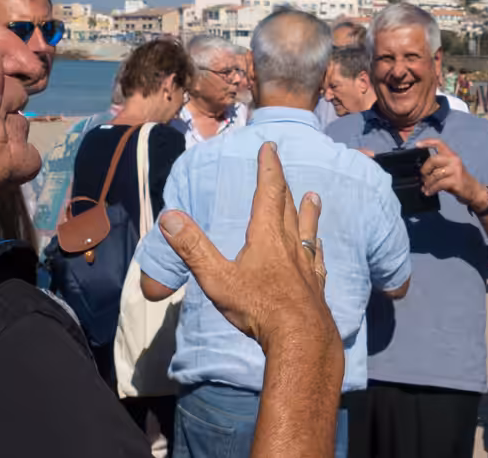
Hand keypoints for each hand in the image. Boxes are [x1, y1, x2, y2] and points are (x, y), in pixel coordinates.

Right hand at [158, 142, 334, 345]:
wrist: (301, 338)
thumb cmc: (258, 308)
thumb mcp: (217, 278)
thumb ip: (193, 247)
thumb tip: (168, 215)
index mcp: (266, 237)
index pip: (268, 194)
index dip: (268, 169)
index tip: (270, 148)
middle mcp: (290, 245)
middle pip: (288, 207)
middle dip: (282, 184)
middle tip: (282, 165)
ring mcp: (306, 266)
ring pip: (308, 230)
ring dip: (308, 211)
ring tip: (314, 196)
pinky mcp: (315, 286)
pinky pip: (317, 259)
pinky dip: (317, 247)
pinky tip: (319, 249)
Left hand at [416, 138, 483, 205]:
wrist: (473, 190)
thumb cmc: (457, 179)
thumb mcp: (449, 168)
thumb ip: (438, 166)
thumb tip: (421, 170)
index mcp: (451, 155)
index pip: (439, 143)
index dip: (427, 142)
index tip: (417, 144)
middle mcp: (454, 160)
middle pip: (433, 159)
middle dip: (424, 169)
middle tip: (422, 178)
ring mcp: (455, 170)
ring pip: (434, 174)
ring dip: (427, 183)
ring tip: (425, 188)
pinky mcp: (455, 181)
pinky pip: (438, 184)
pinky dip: (431, 189)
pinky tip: (428, 192)